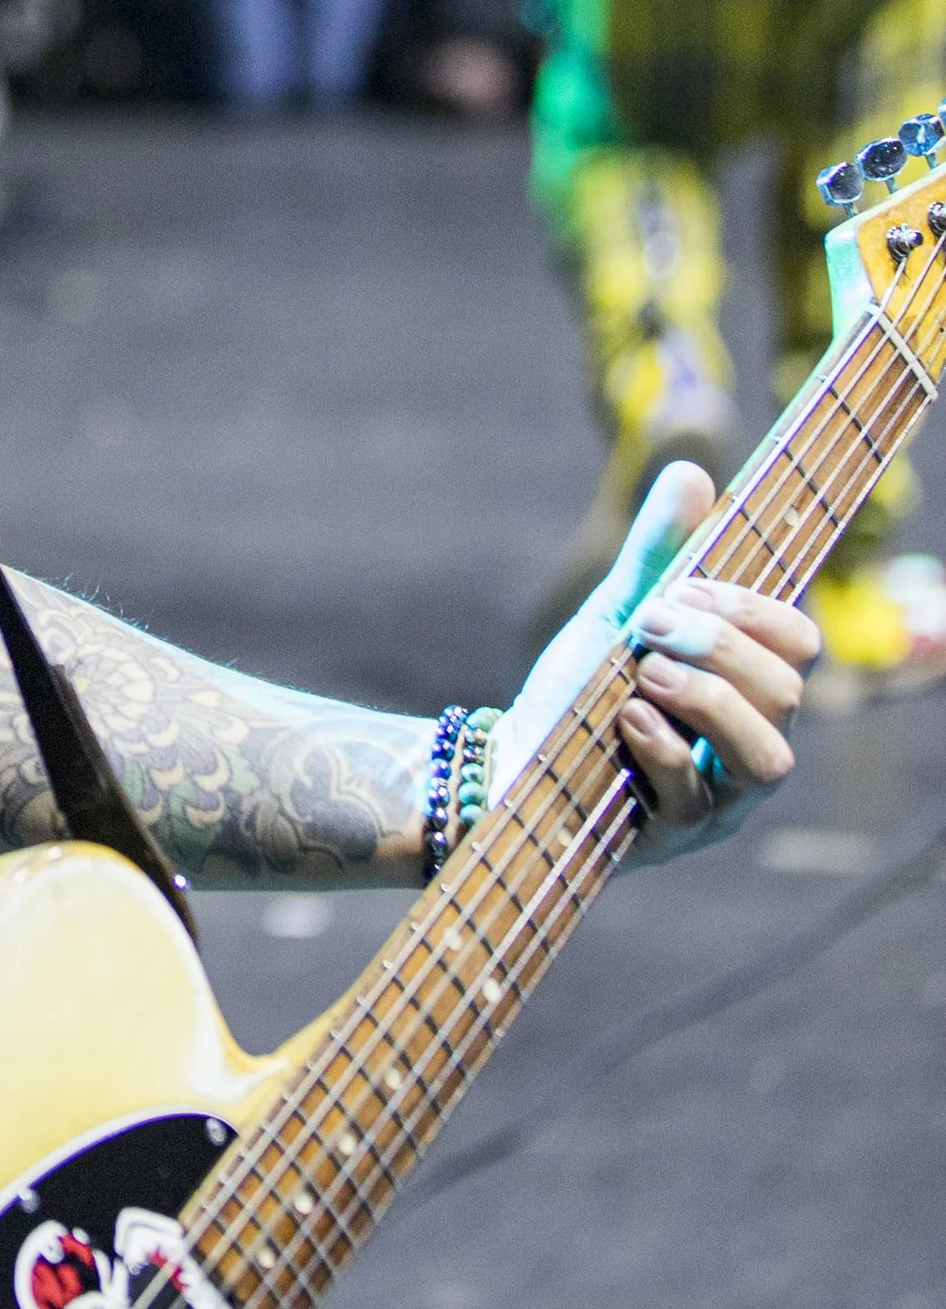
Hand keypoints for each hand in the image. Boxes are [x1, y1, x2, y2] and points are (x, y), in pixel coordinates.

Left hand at [491, 462, 815, 862]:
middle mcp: (746, 747)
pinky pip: (696, 800)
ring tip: (646, 672)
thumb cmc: (579, 691)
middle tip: (650, 623)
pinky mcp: (670, 837)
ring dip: (709, 700)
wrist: (509, 760)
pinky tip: (625, 716)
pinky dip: (662, 748)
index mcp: (745, 689)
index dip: (753, 608)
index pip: (799, 644)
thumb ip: (657, 553)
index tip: (681, 587)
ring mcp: (716, 802)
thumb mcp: (618, 612)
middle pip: (788, 694)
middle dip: (720, 645)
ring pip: (767, 758)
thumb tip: (692, 471)